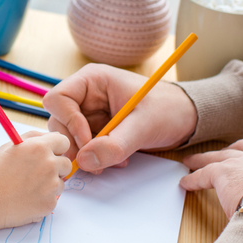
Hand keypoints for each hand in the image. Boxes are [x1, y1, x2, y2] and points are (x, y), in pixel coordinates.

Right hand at [0, 131, 71, 229]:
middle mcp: (50, 164)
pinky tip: (26, 199)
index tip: (49, 153)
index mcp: (40, 147)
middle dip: (55, 167)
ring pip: (60, 182)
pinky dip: (43, 199)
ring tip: (27, 187)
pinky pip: (53, 198)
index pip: (64, 142)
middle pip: (66, 163)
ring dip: (49, 184)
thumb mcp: (10, 146)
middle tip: (36, 173)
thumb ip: (33, 138)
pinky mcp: (50, 204)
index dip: (56, 148)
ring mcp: (52, 186)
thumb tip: (52, 137)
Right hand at [43, 64, 197, 172]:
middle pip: (58, 121)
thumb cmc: (168, 109)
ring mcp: (88, 113)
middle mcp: (85, 95)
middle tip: (95, 162)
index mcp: (92, 80)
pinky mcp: (95, 130)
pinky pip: (83, 147)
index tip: (88, 142)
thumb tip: (85, 160)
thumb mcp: (144, 125)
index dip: (68, 122)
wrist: (185, 118)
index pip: (58, 98)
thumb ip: (116, 143)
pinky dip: (95, 158)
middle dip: (75, 144)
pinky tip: (117, 159)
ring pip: (68, 138)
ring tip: (113, 160)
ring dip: (86, 155)